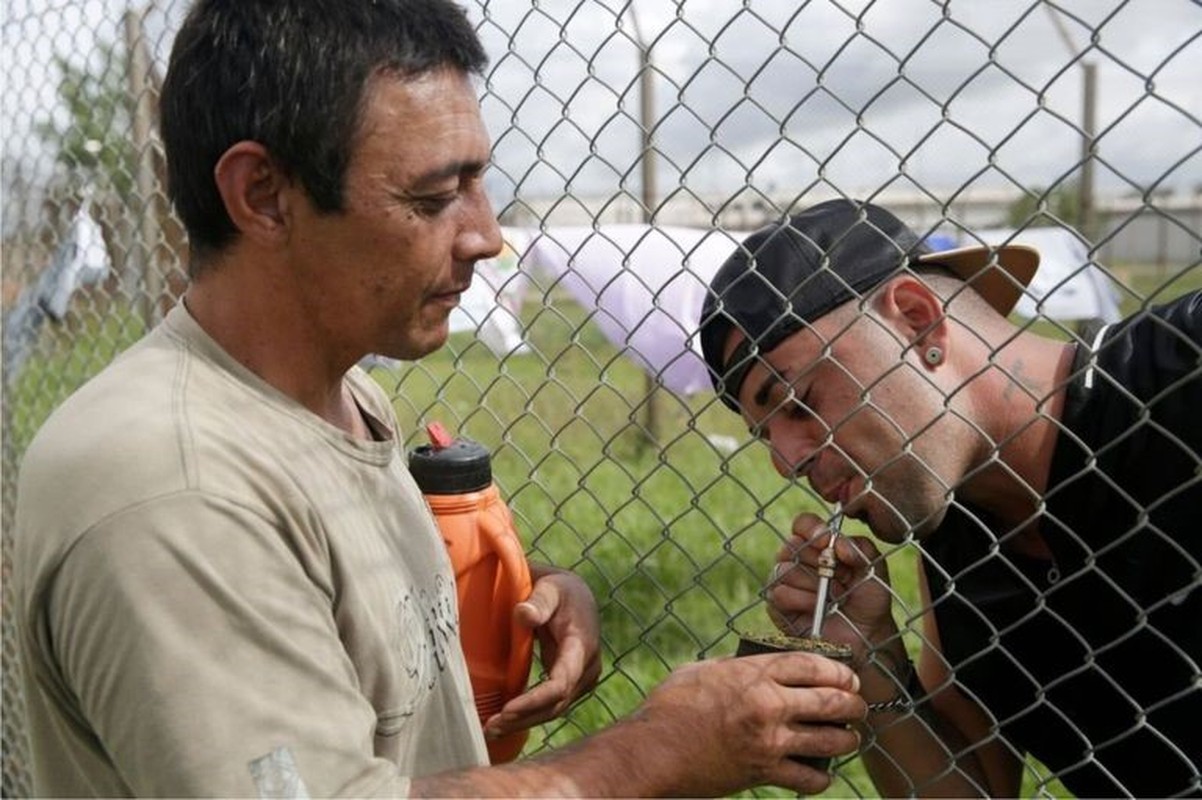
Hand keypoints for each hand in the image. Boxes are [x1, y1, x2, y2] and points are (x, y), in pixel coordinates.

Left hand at [483, 564, 600, 738]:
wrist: (575, 595)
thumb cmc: (558, 589)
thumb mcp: (548, 589)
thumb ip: (538, 602)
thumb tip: (523, 614)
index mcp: (582, 645)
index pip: (561, 682)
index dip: (534, 700)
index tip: (507, 709)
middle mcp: (587, 667)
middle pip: (556, 704)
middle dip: (524, 718)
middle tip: (489, 727)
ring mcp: (582, 679)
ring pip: (554, 710)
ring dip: (524, 722)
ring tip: (490, 730)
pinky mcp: (572, 684)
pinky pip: (551, 705)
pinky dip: (529, 715)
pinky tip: (504, 721)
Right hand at [631, 652, 865, 795]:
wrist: (652, 751)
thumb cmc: (669, 707)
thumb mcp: (703, 671)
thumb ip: (736, 667)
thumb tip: (757, 665)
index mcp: (754, 674)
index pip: (814, 665)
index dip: (839, 669)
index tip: (847, 676)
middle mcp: (769, 705)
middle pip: (832, 701)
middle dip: (853, 703)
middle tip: (857, 706)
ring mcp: (769, 741)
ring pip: (830, 741)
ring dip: (847, 739)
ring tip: (848, 738)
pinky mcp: (763, 773)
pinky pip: (809, 778)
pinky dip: (820, 777)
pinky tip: (821, 773)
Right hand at [766, 512, 897, 657]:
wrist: (867, 635)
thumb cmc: (868, 599)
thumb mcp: (873, 566)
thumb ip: (858, 546)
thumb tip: (835, 542)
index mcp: (818, 545)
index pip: (803, 523)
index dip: (811, 528)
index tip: (826, 541)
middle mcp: (798, 560)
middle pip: (791, 545)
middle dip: (818, 562)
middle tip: (840, 578)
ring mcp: (785, 582)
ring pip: (784, 569)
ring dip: (814, 585)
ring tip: (833, 597)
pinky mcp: (777, 606)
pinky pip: (780, 593)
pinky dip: (803, 600)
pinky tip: (818, 608)